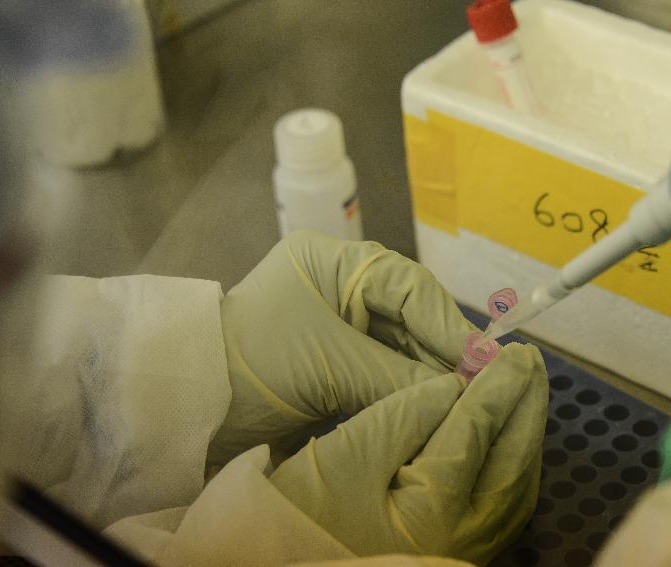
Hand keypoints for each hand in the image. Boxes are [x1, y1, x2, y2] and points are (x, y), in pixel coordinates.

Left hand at [209, 230, 476, 464]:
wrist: (189, 405)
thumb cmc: (254, 364)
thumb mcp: (330, 365)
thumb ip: (399, 377)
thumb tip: (462, 393)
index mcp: (334, 263)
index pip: (409, 286)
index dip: (448, 324)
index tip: (482, 361)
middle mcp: (339, 285)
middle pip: (409, 315)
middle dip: (442, 352)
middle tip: (480, 387)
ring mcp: (337, 323)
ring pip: (399, 345)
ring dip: (428, 374)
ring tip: (464, 402)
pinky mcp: (334, 359)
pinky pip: (381, 369)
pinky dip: (405, 389)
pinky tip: (434, 407)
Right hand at [269, 341, 547, 564]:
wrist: (279, 561)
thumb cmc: (302, 508)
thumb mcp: (347, 454)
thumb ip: (406, 414)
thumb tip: (455, 383)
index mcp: (434, 507)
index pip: (478, 431)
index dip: (499, 386)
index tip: (516, 351)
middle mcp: (464, 534)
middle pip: (513, 460)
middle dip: (526, 405)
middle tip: (532, 361)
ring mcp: (465, 546)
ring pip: (516, 484)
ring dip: (525, 433)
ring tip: (527, 389)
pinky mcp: (458, 548)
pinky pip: (504, 501)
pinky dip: (512, 462)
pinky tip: (509, 437)